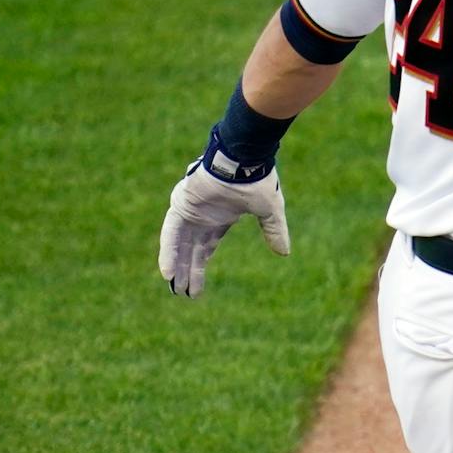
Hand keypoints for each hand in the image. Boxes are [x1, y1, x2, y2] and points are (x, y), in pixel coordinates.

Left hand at [158, 139, 290, 297]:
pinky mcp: (181, 205)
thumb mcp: (269, 211)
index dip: (200, 268)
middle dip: (188, 272)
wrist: (245, 157)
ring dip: (176, 266)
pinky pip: (171, 233)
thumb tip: (285, 253)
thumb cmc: (257, 179)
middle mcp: (202, 216)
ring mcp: (189, 210)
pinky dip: (169, 252)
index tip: (197, 290)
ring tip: (174, 288)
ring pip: (178, 244)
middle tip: (183, 294)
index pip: (206, 248)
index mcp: (220, 218)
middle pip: (191, 250)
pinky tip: (167, 272)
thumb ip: (274, 231)